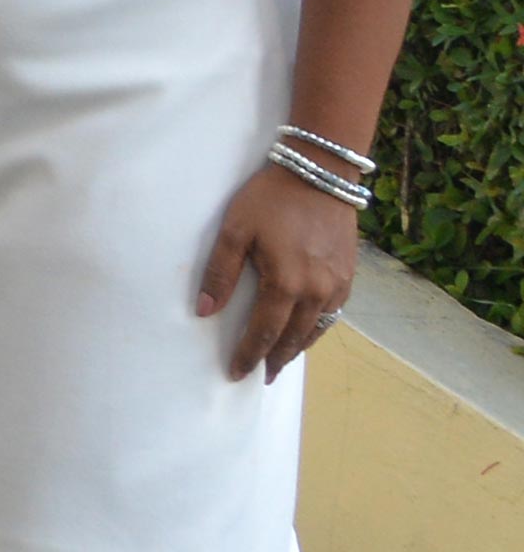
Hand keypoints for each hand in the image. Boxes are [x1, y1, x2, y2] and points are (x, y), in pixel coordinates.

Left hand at [197, 162, 358, 380]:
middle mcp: (317, 292)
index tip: (235, 373)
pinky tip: (306, 331)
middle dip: (275, 359)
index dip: (248, 355)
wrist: (320, 174)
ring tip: (281, 360)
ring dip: (297, 348)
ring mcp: (338, 285)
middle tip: (261, 377)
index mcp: (286, 284)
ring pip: (316, 330)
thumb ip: (219, 273)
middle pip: (293, 338)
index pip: (263, 333)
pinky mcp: (349, 275)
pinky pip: (333, 314)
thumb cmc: (270, 199)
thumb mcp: (235, 230)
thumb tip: (203, 311)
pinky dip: (317, 329)